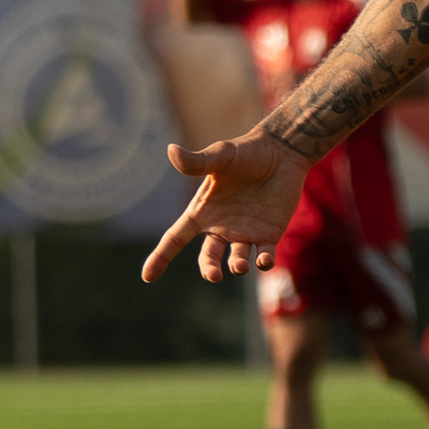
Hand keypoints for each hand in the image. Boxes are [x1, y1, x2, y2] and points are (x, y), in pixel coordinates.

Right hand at [142, 129, 315, 282]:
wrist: (281, 152)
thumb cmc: (246, 153)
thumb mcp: (220, 156)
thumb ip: (197, 161)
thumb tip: (171, 151)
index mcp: (202, 212)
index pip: (175, 238)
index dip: (160, 257)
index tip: (147, 277)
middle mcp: (221, 227)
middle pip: (209, 257)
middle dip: (209, 268)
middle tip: (214, 275)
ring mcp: (245, 233)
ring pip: (236, 261)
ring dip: (237, 266)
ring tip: (240, 266)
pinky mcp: (269, 235)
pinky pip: (264, 256)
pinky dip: (264, 262)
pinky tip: (263, 260)